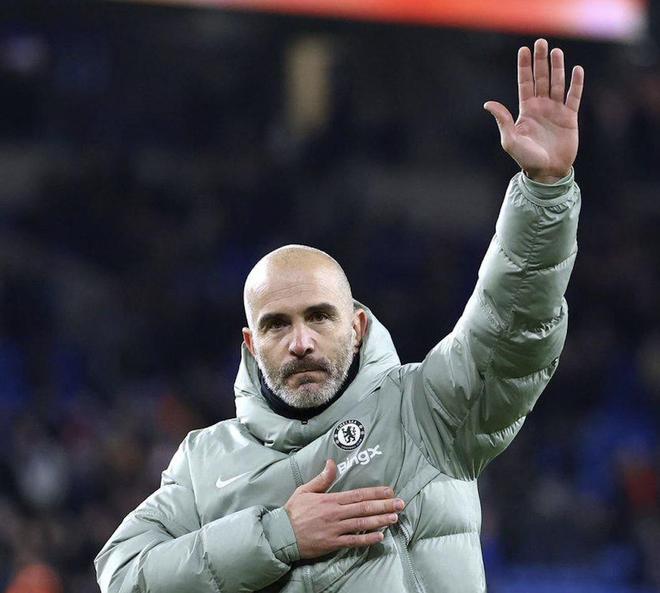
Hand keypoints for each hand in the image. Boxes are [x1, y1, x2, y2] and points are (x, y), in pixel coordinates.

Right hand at [284, 459, 403, 558]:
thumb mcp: (305, 490)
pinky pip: (353, 541)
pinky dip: (367, 539)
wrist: (281, 535)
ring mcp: (335, 529)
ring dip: (380, 521)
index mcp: (330, 499)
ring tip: (395, 518)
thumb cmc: (293, 511)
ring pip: (362, 524)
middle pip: (364, 508)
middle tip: (400, 504)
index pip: (358, 494)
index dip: (375, 493)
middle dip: (384, 505)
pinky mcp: (332, 543)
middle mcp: (335, 513)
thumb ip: (322, 478)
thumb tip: (331, 462)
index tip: (390, 491)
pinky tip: (380, 537)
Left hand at [484, 38, 584, 182]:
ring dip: (557, 68)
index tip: (523, 50)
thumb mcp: (510, 140)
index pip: (525, 83)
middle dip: (541, 61)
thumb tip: (488, 103)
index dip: (524, 67)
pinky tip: (576, 70)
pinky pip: (573, 97)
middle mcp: (541, 107)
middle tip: (541, 42)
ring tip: (557, 51)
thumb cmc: (526, 158)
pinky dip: (576, 84)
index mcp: (526, 110)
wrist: (546, 172)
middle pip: (541, 79)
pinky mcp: (570, 118)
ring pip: (557, 84)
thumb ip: (502, 120)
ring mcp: (556, 111)